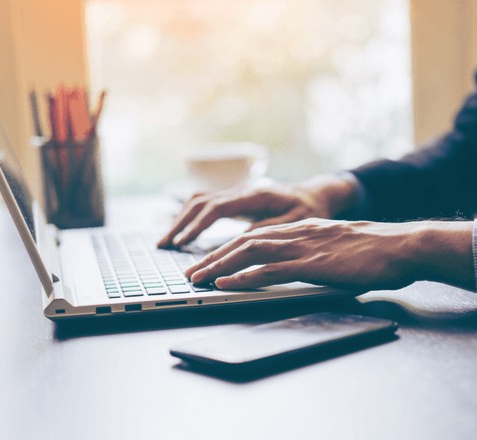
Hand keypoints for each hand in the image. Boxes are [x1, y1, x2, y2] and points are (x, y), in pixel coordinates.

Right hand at [158, 175, 357, 247]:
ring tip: (165, 242)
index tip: (181, 243)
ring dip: (180, 220)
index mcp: (254, 195)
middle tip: (163, 246)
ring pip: (198, 200)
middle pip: (200, 202)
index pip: (216, 208)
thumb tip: (242, 242)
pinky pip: (205, 203)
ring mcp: (235, 192)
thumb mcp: (296, 222)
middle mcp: (241, 190)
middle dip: (179, 224)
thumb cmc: (307, 210)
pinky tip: (180, 231)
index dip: (197, 226)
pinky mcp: (234, 198)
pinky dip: (188, 216)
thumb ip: (268, 230)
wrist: (313, 194)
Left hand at [185, 218, 475, 290]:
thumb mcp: (343, 248)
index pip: (257, 236)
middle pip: (245, 241)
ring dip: (218, 266)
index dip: (230, 249)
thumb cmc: (380, 252)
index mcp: (305, 229)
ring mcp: (304, 247)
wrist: (404, 246)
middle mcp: (298, 233)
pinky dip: (242, 276)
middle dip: (213, 257)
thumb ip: (321, 253)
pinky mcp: (312, 264)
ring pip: (249, 252)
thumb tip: (310, 265)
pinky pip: (269, 269)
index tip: (211, 261)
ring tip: (197, 279)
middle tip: (191, 272)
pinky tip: (225, 284)